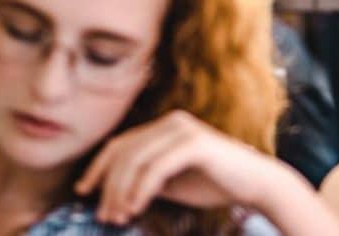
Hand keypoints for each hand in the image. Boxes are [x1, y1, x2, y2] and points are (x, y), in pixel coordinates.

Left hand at [75, 110, 287, 226]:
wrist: (256, 184)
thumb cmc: (215, 184)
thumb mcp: (171, 181)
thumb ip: (145, 179)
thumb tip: (110, 193)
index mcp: (165, 126)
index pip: (121, 144)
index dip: (98, 168)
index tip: (82, 192)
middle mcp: (172, 122)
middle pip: (124, 152)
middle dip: (108, 186)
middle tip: (104, 216)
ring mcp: (184, 130)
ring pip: (136, 160)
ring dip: (121, 192)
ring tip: (118, 217)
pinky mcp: (195, 143)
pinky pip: (156, 168)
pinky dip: (141, 190)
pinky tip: (135, 208)